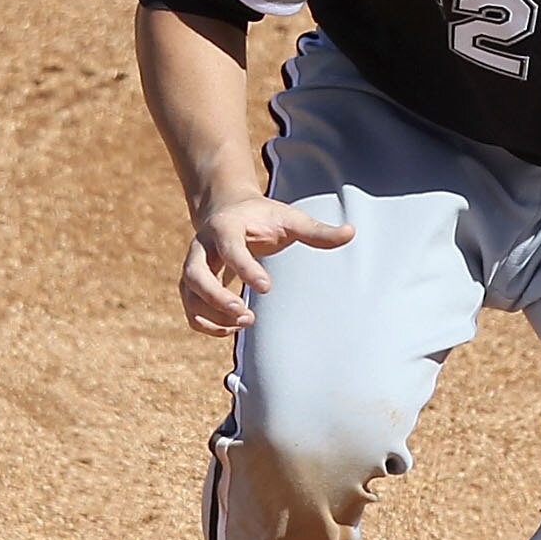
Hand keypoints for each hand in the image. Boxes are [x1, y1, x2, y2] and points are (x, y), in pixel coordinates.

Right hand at [179, 194, 354, 336]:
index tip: (267, 288)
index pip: (229, 248)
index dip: (245, 268)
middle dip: (217, 298)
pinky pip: (190, 308)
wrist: (228, 210)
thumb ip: (317, 231)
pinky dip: (206, 324)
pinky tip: (232, 329)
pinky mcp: (192, 283)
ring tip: (245, 323)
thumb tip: (352, 232)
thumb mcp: (290, 219)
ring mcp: (193, 265)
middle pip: (194, 274)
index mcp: (225, 227)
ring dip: (212, 314)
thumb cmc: (263, 217)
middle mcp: (202, 246)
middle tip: (247, 315)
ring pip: (188, 294)